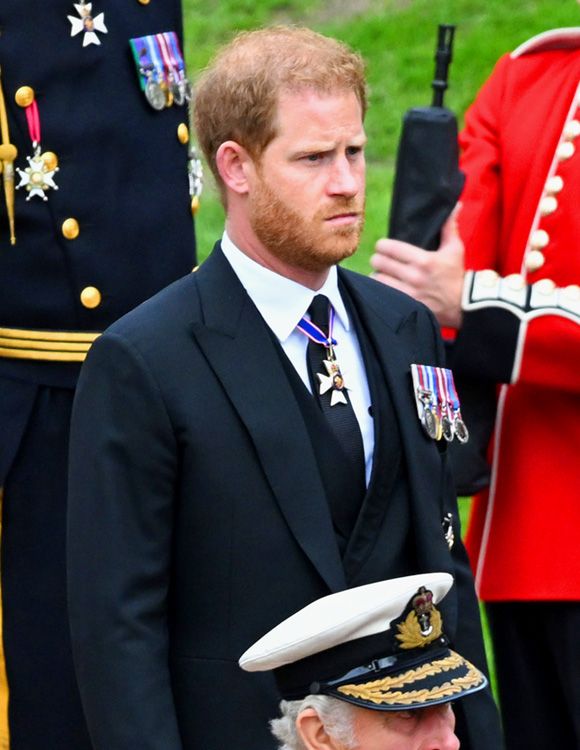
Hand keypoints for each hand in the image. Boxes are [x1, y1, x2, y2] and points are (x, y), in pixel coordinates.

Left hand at [370, 209, 464, 327]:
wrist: (461, 305)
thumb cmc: (455, 275)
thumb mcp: (455, 250)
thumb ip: (449, 227)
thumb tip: (455, 205)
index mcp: (424, 260)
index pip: (389, 247)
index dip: (382, 245)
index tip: (384, 247)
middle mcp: (414, 276)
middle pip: (378, 262)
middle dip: (378, 259)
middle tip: (381, 259)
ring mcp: (408, 292)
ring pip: (377, 279)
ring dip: (378, 275)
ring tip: (382, 273)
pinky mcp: (405, 305)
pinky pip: (383, 294)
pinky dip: (380, 289)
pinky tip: (384, 287)